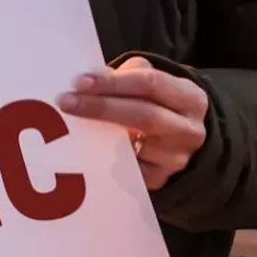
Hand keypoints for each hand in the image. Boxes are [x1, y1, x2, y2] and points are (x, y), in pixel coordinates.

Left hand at [57, 57, 207, 190]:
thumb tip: (90, 81)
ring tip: (71, 125)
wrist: (183, 140)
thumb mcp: (152, 83)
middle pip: (144, 116)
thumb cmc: (158, 104)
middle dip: (101, 107)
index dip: (114, 82)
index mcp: (190, 98)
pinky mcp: (160, 180)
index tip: (79, 82)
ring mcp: (177, 159)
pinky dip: (107, 160)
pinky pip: (128, 171)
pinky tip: (88, 150)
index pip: (151, 84)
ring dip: (99, 136)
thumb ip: (126, 76)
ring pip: (135, 146)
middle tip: (65, 102)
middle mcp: (189, 130)